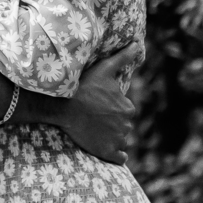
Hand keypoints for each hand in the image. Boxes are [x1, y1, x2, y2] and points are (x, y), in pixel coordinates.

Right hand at [58, 42, 141, 164]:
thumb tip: (137, 44)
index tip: (99, 105)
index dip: (112, 108)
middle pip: (122, 126)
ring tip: (94, 129)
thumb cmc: (84, 86)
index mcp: (128, 108)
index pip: (124, 110)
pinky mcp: (108, 153)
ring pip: (119, 140)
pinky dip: (116, 154)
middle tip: (94, 117)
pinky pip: (119, 158)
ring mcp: (117, 141)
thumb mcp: (104, 69)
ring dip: (111, 137)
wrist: (64, 106)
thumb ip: (123, 58)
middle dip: (112, 123)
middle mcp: (126, 126)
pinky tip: (105, 146)